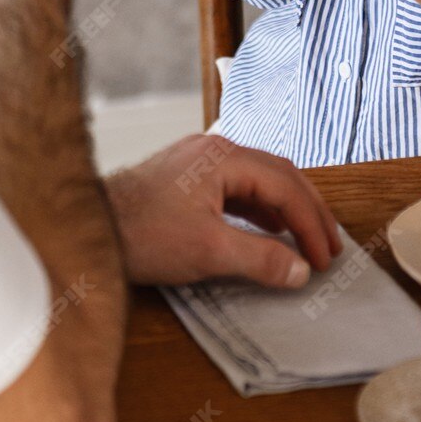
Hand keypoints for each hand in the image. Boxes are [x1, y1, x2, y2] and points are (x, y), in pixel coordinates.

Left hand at [105, 133, 342, 288]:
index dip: (312, 224)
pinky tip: (267, 230)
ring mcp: (198, 161)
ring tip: (307, 240)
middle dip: (308, 211)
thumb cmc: (141, 234)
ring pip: (260, 180)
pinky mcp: (186, 178)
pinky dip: (261, 210)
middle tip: (332, 246)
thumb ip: (259, 259)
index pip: (285, 187)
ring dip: (286, 210)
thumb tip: (300, 271)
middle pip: (279, 175)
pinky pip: (238, 188)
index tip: (326, 258)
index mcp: (224, 158)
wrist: (88, 227)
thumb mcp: (207, 252)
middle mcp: (214, 150)